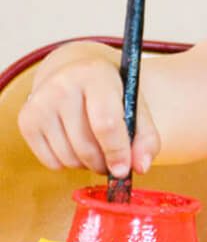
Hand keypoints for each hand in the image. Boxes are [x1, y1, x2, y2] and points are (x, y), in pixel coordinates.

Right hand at [18, 53, 159, 177]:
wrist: (75, 71)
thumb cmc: (112, 92)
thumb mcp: (135, 105)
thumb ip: (146, 137)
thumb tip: (141, 167)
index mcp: (96, 75)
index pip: (105, 123)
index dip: (117, 152)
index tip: (124, 170)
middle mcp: (63, 85)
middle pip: (86, 146)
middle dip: (104, 163)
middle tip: (113, 163)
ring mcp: (40, 102)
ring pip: (68, 157)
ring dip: (87, 165)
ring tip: (97, 150)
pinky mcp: (26, 120)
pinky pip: (51, 162)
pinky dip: (68, 164)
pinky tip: (76, 145)